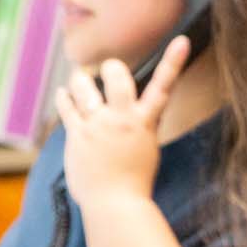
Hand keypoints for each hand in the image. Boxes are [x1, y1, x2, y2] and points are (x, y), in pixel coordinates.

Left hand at [55, 37, 189, 208]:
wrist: (114, 205)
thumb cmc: (133, 181)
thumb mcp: (146, 148)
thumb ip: (141, 125)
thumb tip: (139, 113)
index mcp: (145, 123)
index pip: (164, 87)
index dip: (173, 62)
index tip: (181, 40)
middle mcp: (122, 119)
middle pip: (116, 75)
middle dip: (111, 68)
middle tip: (108, 72)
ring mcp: (98, 126)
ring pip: (83, 86)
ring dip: (81, 81)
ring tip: (81, 82)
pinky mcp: (77, 135)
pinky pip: (67, 105)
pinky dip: (65, 97)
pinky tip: (64, 94)